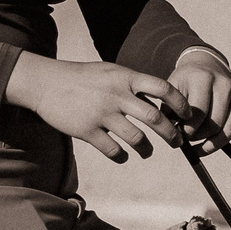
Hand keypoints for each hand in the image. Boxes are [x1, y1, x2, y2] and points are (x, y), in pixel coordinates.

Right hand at [3, 54, 185, 161]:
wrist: (43, 82)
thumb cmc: (83, 79)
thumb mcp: (110, 73)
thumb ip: (134, 86)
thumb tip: (163, 104)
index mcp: (124, 77)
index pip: (163, 88)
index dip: (180, 104)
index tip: (187, 116)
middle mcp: (115, 94)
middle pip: (155, 118)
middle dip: (172, 134)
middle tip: (177, 142)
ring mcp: (101, 113)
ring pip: (137, 139)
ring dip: (147, 150)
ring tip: (147, 152)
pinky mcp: (86, 130)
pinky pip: (114, 151)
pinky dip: (122, 157)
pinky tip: (123, 156)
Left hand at [168, 49, 230, 164]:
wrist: (205, 66)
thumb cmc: (185, 82)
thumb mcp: (172, 88)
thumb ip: (170, 110)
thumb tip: (174, 136)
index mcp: (203, 78)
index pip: (199, 112)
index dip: (188, 129)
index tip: (179, 136)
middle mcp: (224, 86)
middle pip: (215, 124)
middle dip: (200, 138)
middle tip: (188, 142)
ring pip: (228, 131)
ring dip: (213, 145)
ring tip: (199, 150)